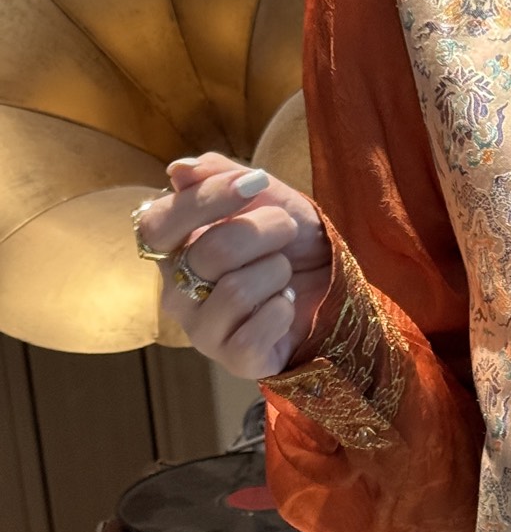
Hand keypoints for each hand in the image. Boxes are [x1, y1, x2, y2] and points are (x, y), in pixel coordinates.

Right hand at [137, 153, 331, 379]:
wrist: (331, 285)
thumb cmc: (288, 240)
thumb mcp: (262, 195)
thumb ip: (219, 175)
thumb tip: (179, 171)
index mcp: (171, 249)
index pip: (157, 225)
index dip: (204, 201)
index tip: (252, 184)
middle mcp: (176, 292)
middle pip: (210, 254)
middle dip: (262, 232)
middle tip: (286, 227)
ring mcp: (202, 330)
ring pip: (235, 292)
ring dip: (276, 272)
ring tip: (285, 271)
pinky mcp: (234, 361)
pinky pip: (252, 335)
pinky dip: (281, 311)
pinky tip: (287, 304)